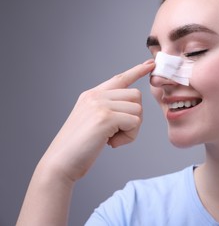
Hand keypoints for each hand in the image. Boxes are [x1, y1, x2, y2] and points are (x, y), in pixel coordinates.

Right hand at [41, 60, 154, 181]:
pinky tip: (112, 144)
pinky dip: (129, 137)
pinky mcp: (105, 117)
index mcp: (92, 95)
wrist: (60, 163)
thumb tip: (133, 107)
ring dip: (132, 129)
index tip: (151, 63)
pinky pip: (134, 122)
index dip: (137, 71)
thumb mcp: (92, 122)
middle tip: (119, 133)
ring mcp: (100, 104)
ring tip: (113, 139)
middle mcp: (96, 96)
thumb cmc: (78, 148)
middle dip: (134, 117)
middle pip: (136, 96)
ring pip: (138, 109)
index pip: (120, 78)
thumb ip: (109, 110)